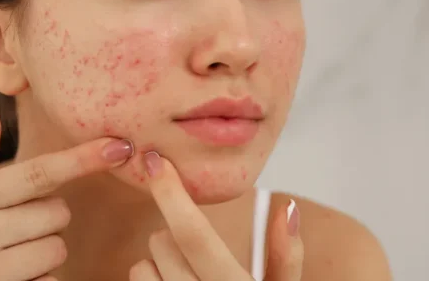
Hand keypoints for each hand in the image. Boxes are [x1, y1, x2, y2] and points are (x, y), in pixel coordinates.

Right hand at [0, 108, 134, 280]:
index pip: (34, 174)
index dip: (80, 160)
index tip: (119, 147)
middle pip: (55, 213)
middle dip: (49, 219)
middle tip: (17, 229)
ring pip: (56, 250)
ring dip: (46, 253)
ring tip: (12, 257)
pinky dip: (40, 280)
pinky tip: (12, 279)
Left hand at [130, 153, 303, 280]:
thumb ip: (286, 257)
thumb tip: (288, 206)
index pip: (194, 235)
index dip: (172, 192)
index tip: (154, 160)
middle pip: (162, 245)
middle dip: (172, 237)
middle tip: (194, 254)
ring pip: (140, 268)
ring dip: (156, 266)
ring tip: (183, 280)